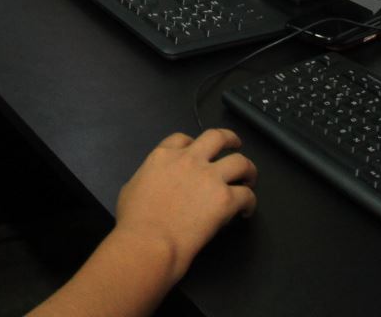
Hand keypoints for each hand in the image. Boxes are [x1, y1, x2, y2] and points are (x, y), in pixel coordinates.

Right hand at [114, 129, 257, 277]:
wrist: (150, 242)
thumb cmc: (134, 221)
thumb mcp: (131, 188)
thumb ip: (146, 178)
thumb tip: (152, 184)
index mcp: (164, 156)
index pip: (183, 138)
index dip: (193, 143)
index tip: (199, 152)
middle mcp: (189, 160)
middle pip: (217, 137)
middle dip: (230, 139)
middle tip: (236, 145)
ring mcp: (210, 178)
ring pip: (240, 161)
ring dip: (248, 169)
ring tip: (249, 178)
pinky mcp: (225, 199)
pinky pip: (247, 195)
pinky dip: (250, 202)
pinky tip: (246, 211)